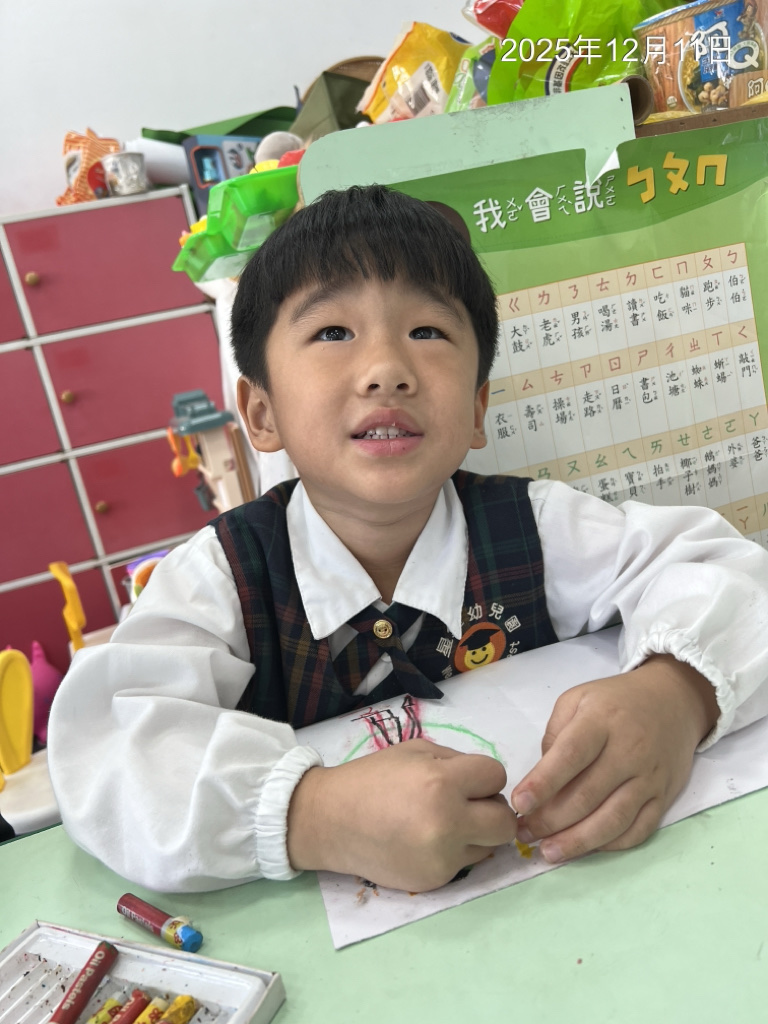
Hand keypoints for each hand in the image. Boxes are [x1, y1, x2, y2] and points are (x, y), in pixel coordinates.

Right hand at [287, 739, 516, 891]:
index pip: (497, 777)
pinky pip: (465, 863)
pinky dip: (454, 851)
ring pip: (490, 847)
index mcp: (442, 783)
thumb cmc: (372, 778)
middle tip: (470, 805)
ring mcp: (442, 858)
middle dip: (494, 809)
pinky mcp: (435, 881)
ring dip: (476, 833)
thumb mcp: (415, 752)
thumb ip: (455, 762)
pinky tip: (426, 841)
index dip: (484, 776)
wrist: (330, 821)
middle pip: (506, 823)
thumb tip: (485, 782)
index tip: (466, 779)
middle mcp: (448, 824)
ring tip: (444, 823)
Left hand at [510, 655, 719, 863]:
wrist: (672, 700)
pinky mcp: (664, 797)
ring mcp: (649, 777)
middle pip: (588, 795)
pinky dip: (610, 845)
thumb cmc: (615, 701)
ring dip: (578, 841)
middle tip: (523, 833)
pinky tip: (585, 848)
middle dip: (551, 820)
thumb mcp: (578, 699)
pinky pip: (639, 830)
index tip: (519, 803)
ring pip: (613, 819)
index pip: (570, 756)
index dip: (543, 782)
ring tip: (549, 852)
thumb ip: (555, 733)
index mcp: (601, 721)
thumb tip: (541, 777)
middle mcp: (629, 751)